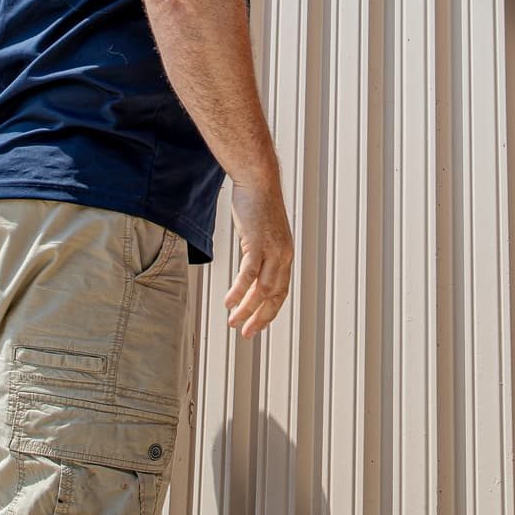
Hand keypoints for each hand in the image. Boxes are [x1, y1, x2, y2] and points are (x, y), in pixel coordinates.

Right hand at [225, 177, 293, 338]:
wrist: (258, 180)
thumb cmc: (257, 203)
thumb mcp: (263, 232)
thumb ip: (261, 250)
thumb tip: (251, 266)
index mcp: (285, 254)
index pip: (281, 291)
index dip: (269, 311)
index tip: (257, 324)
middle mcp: (283, 255)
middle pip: (274, 296)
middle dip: (260, 318)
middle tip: (246, 334)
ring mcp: (271, 250)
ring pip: (261, 290)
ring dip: (247, 309)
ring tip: (233, 322)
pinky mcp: (257, 243)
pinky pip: (248, 275)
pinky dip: (238, 292)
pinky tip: (229, 303)